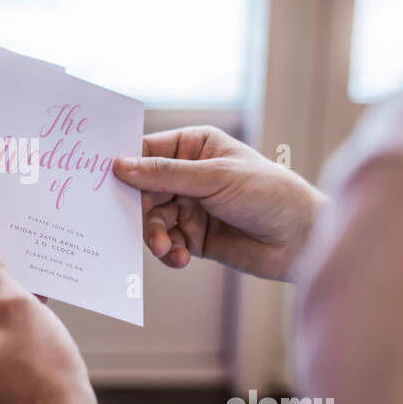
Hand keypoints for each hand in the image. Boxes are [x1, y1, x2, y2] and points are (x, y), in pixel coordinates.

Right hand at [113, 126, 327, 281]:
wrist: (302, 239)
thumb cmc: (268, 193)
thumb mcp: (214, 178)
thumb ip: (165, 174)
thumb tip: (119, 166)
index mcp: (193, 146)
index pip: (146, 151)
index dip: (123, 165)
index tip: (100, 180)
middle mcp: (187, 174)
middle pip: (142, 189)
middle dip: (137, 210)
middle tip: (133, 226)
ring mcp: (190, 206)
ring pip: (151, 220)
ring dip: (154, 236)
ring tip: (166, 248)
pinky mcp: (193, 237)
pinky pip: (166, 243)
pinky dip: (167, 252)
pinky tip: (179, 258)